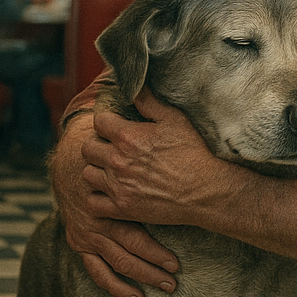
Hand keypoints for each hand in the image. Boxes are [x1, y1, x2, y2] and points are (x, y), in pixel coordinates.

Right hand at [51, 114, 179, 296]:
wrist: (71, 158)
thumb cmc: (111, 147)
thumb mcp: (133, 130)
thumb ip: (151, 110)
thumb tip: (166, 90)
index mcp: (111, 192)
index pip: (135, 222)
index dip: (159, 242)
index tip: (180, 254)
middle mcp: (96, 217)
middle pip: (129, 247)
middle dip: (155, 263)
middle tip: (178, 274)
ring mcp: (87, 233)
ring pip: (117, 262)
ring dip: (143, 276)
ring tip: (167, 286)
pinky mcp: (81, 242)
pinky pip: (98, 271)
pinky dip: (116, 287)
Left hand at [81, 95, 220, 229]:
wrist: (210, 191)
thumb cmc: (197, 153)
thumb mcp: (176, 120)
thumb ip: (150, 102)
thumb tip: (134, 87)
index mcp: (128, 136)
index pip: (99, 121)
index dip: (108, 121)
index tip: (117, 126)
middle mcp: (118, 161)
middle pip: (87, 148)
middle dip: (99, 144)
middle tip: (113, 148)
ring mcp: (118, 187)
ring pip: (87, 174)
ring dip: (97, 170)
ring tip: (112, 170)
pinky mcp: (123, 209)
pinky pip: (92, 203)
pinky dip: (96, 197)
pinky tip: (109, 192)